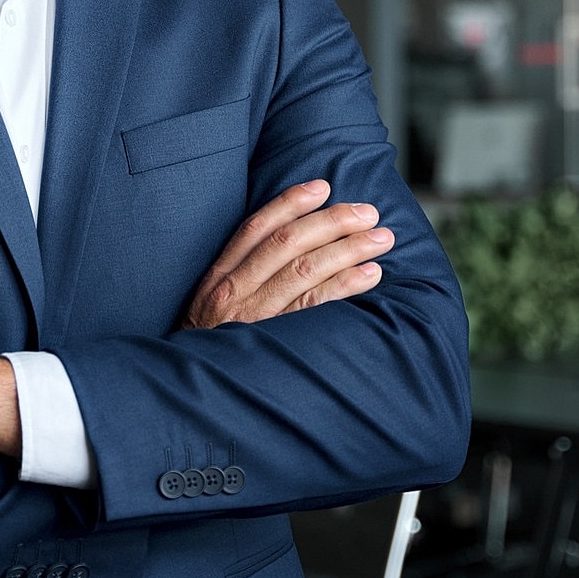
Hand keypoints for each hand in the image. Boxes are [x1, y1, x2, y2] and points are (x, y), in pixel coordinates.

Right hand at [182, 180, 391, 328]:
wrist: (198, 390)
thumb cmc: (213, 343)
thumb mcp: (212, 303)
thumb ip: (241, 274)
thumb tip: (291, 241)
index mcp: (220, 276)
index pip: (256, 228)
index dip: (291, 203)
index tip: (322, 187)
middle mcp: (236, 291)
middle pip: (288, 243)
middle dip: (332, 222)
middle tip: (368, 213)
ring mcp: (256, 317)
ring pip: (306, 270)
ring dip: (348, 249)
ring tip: (381, 240)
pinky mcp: (277, 341)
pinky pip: (316, 306)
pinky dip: (345, 286)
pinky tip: (370, 275)